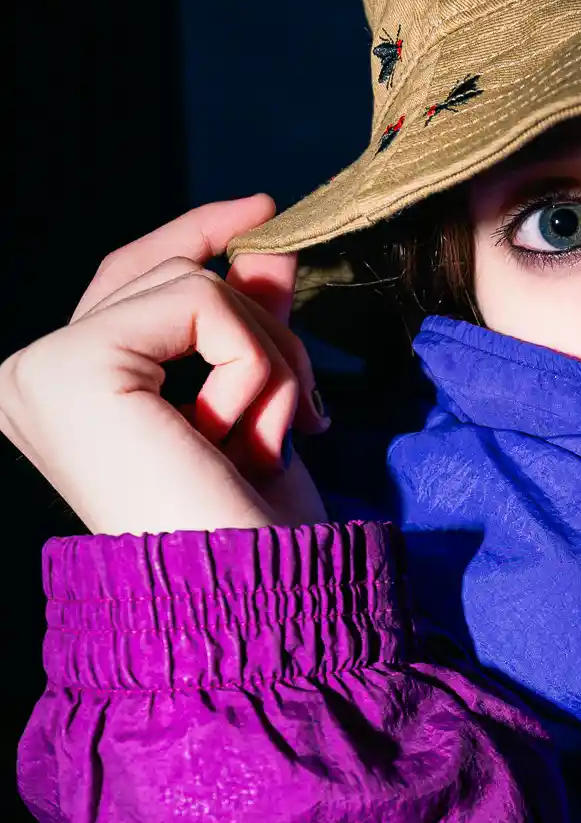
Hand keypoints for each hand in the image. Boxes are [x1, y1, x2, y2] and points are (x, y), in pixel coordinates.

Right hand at [0, 195, 331, 535]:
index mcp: (63, 394)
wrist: (252, 611)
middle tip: (310, 410)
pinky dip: (257, 367)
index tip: (268, 211)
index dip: (200, 239)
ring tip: (274, 441)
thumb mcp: (256, 406)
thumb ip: (246, 321)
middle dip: (264, 327)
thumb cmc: (253, 536)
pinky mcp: (71, 368)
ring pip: (196, 284)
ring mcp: (40, 370)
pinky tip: (246, 439)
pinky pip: (204, 305)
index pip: (133, 281)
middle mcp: (28, 378)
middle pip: (168, 272)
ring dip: (269, 361)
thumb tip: (265, 237)